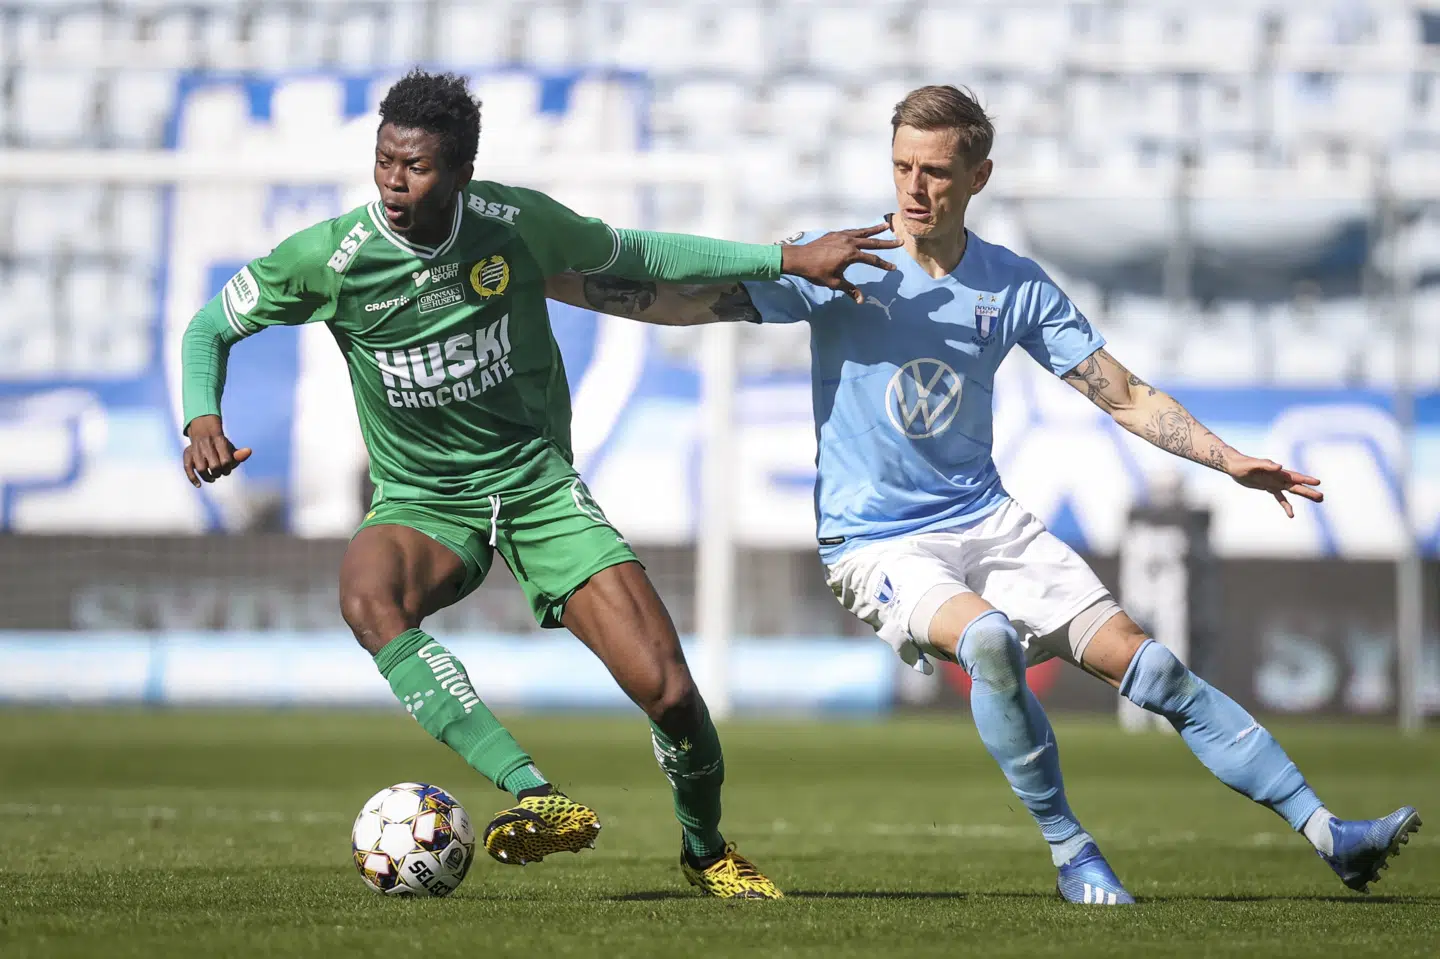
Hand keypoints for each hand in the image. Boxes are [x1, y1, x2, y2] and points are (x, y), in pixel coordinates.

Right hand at [183, 414, 251, 487]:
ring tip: (213, 478)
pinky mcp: (188, 454)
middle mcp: (207, 445)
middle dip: (219, 473)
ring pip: (201, 468)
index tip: (228, 468)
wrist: (204, 431)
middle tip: (220, 472)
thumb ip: (239, 454)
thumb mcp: (230, 447)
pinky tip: (199, 485)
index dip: (229, 468)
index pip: (226, 461)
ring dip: (208, 477)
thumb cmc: (220, 444)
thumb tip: (249, 451)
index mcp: (220, 442)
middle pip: (214, 466)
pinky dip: (192, 478)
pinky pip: (187, 467)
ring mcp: (196, 450)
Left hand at [779, 224, 899, 303]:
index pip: (872, 259)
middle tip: (899, 241)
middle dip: (887, 243)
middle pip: (872, 242)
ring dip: (875, 229)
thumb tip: (861, 301)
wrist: (799, 258)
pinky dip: (860, 230)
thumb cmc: (816, 272)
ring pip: (862, 232)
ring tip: (886, 225)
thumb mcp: (834, 283)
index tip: (893, 268)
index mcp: (851, 254)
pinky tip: (864, 230)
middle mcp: (849, 242)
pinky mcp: (835, 234)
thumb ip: (849, 289)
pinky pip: (852, 231)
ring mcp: (842, 236)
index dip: (884, 265)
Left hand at [1227, 454, 1322, 518]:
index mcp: (1276, 471)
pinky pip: (1280, 498)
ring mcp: (1274, 482)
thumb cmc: (1243, 464)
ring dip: (1304, 495)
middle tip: (1322, 497)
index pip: (1294, 476)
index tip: (1318, 482)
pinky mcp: (1268, 487)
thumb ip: (1266, 465)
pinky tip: (1291, 514)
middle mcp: (1278, 477)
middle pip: (1296, 485)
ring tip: (1318, 500)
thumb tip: (1280, 467)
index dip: (1305, 479)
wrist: (1234, 466)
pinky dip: (1286, 505)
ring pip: (1292, 490)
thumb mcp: (1253, 464)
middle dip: (1308, 491)